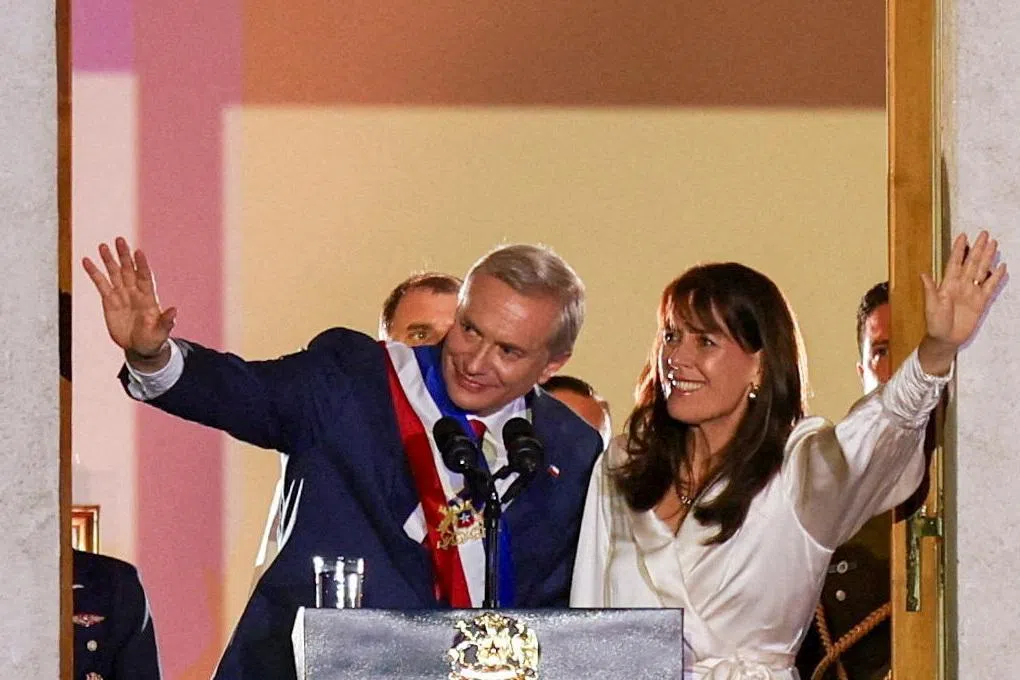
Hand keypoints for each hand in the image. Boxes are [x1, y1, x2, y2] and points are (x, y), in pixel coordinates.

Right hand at [82, 237, 176, 367]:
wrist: (139, 347)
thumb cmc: (153, 339)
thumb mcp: (161, 332)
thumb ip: (166, 321)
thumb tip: (175, 310)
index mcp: (149, 297)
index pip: (145, 277)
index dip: (142, 265)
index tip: (138, 252)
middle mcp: (135, 292)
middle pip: (129, 270)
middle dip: (124, 256)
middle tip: (120, 240)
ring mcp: (122, 295)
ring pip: (115, 273)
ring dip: (109, 260)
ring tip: (103, 246)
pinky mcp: (109, 301)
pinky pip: (100, 284)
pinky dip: (94, 273)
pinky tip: (87, 261)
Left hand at [918, 231, 1006, 373]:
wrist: (946, 339)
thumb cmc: (935, 323)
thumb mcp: (931, 306)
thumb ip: (930, 290)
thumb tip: (923, 274)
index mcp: (947, 284)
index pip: (955, 263)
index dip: (959, 250)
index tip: (963, 236)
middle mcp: (961, 285)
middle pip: (971, 263)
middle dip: (978, 248)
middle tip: (985, 234)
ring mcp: (972, 292)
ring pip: (982, 271)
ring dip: (988, 258)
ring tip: (994, 244)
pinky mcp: (981, 302)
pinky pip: (990, 287)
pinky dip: (996, 277)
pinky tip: (1001, 267)